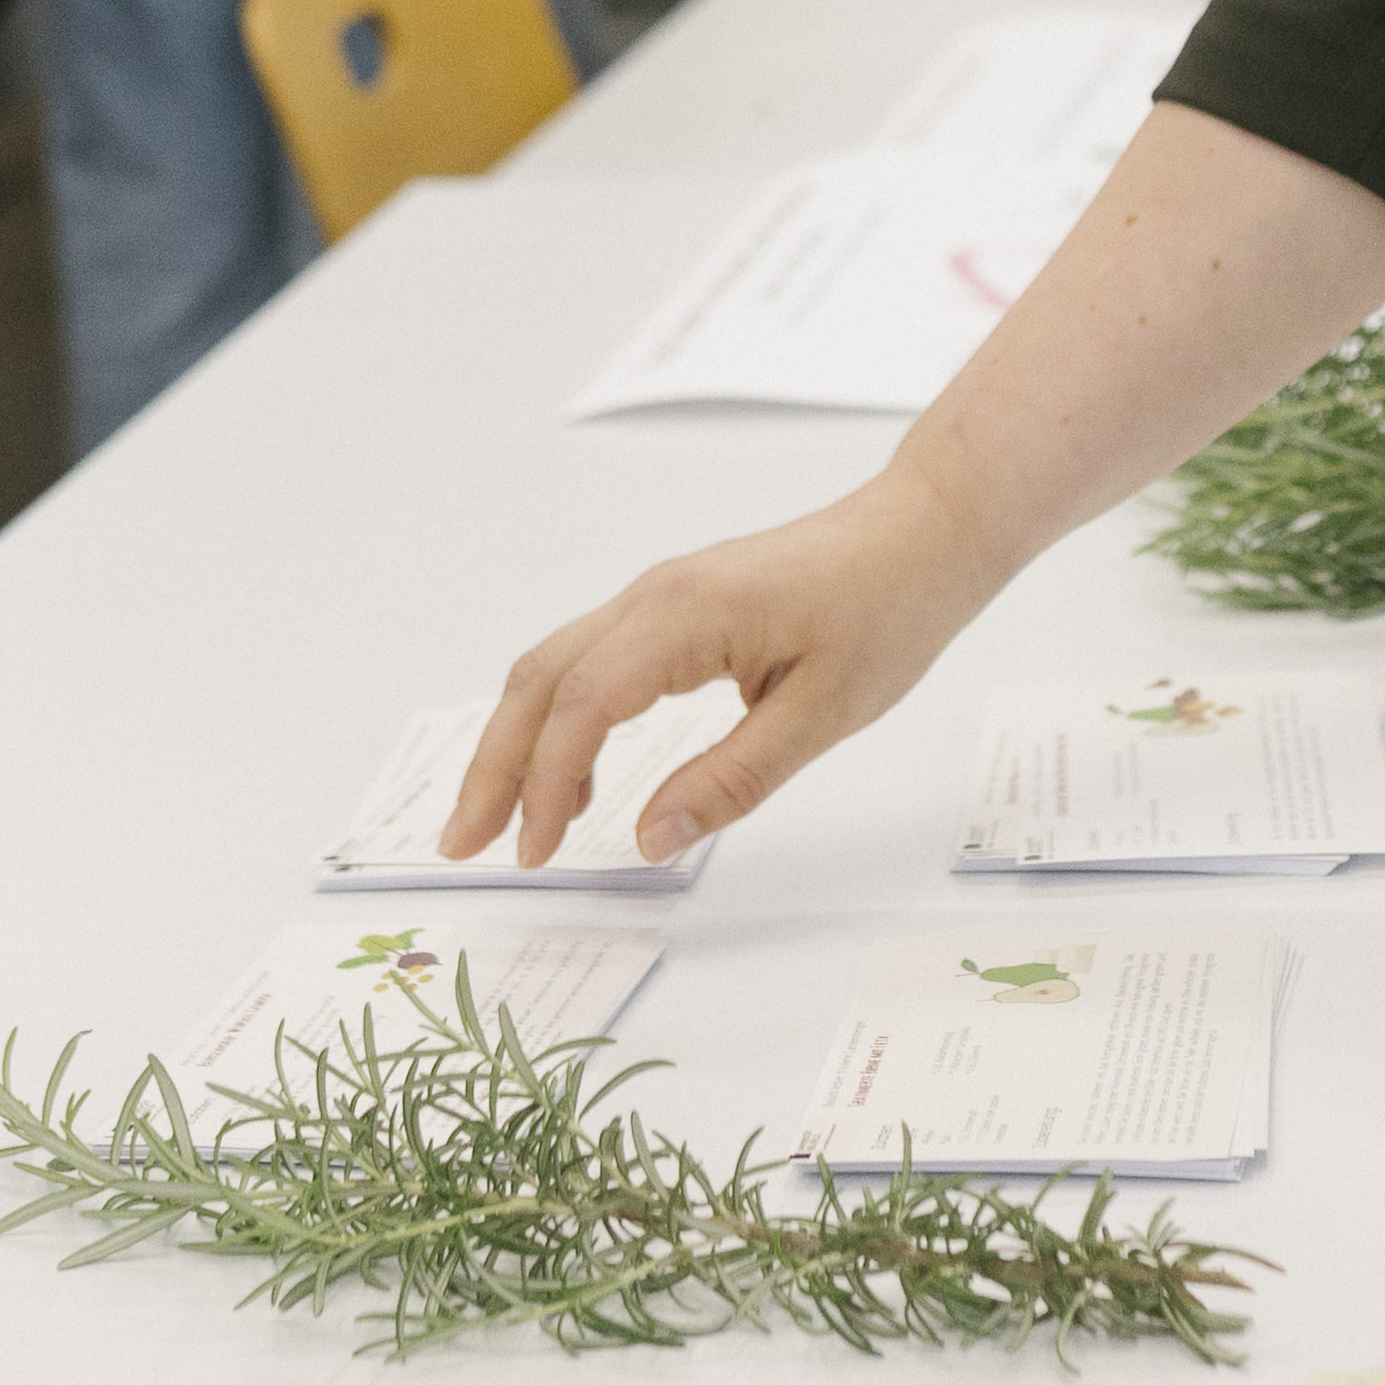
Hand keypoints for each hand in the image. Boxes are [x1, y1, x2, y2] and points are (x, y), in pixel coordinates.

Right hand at [440, 469, 1018, 867]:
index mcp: (684, 616)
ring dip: (517, 742)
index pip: (582, 705)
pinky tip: (573, 778)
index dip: (545, 784)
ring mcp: (659, 597)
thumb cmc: (886, 610)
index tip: (535, 853)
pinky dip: (560, 719)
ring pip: (555, 667)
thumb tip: (650, 841)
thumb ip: (732, 780)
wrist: (922, 532)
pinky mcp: (675, 608)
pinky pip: (592, 662)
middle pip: (540, 679)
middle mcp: (654, 598)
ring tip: (503, 824)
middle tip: (461, 844)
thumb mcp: (822, 715)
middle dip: (493, 765)